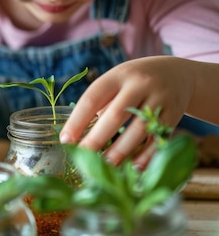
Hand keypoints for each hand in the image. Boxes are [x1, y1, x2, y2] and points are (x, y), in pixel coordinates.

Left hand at [59, 56, 192, 166]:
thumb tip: (78, 137)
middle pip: (115, 115)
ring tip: (105, 167)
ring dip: (120, 151)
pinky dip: (146, 156)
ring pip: (138, 130)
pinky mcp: (174, 115)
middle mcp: (139, 85)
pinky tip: (134, 168)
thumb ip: (100, 104)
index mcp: (117, 76)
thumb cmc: (133, 82)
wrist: (176, 74)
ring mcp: (159, 100)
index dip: (77, 121)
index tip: (65, 140)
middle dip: (96, 139)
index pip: (92, 98)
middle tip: (83, 157)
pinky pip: (158, 139)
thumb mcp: (116, 82)